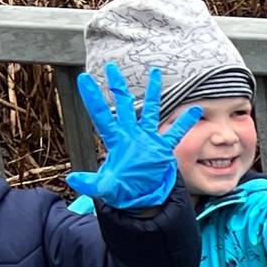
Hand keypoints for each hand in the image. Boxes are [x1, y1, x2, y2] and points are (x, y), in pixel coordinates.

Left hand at [65, 63, 204, 209]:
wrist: (142, 199)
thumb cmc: (123, 192)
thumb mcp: (106, 187)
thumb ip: (90, 183)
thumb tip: (71, 179)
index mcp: (116, 141)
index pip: (102, 115)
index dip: (93, 98)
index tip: (84, 79)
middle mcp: (131, 134)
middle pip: (124, 104)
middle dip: (117, 86)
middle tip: (111, 67)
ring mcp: (148, 139)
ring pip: (151, 110)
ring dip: (153, 92)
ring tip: (155, 73)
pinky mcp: (163, 148)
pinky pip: (175, 132)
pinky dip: (184, 122)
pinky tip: (194, 110)